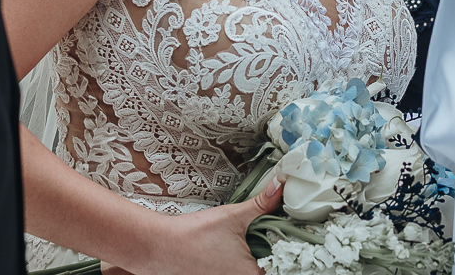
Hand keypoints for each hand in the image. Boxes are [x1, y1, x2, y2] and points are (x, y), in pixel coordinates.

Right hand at [138, 178, 282, 274]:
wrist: (162, 246)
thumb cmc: (195, 236)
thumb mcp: (234, 216)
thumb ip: (261, 204)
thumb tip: (280, 187)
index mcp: (253, 274)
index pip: (283, 266)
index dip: (288, 251)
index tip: (292, 235)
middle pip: (270, 267)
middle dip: (273, 250)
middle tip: (276, 231)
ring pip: (254, 268)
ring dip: (259, 254)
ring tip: (258, 236)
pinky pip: (239, 269)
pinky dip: (244, 257)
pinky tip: (239, 244)